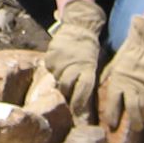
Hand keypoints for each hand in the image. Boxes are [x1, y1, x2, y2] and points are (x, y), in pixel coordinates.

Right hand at [43, 0, 105, 122]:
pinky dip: (54, 70)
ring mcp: (59, 62)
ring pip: (57, 80)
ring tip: (64, 79)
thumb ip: (88, 80)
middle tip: (68, 101)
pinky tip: (59, 66)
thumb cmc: (89, 48)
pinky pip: (50, 70)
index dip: (80, 106)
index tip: (79, 116)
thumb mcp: (94, 64)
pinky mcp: (49, 57)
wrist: (79, 26)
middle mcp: (72, 67)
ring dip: (61, 83)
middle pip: (66, 89)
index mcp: (87, 69)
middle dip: (67, 96)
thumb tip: (86, 103)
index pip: (83, 92)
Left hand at [99, 17, 143, 142]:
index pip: (113, 106)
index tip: (111, 125)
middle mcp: (132, 89)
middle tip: (134, 129)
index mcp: (118, 84)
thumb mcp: (112, 68)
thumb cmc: (126, 56)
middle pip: (133, 112)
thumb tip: (103, 93)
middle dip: (133, 124)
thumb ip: (109, 82)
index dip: (112, 118)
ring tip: (141, 121)